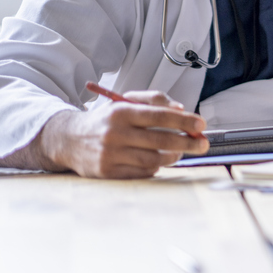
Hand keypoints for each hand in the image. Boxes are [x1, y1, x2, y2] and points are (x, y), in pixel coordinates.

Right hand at [37, 92, 207, 178]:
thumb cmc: (106, 119)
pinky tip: (157, 160)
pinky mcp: (107, 173)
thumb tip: (181, 109)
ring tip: (180, 151)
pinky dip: (155, 166)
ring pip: (154, 159)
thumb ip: (154, 100)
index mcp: (120, 112)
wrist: (68, 139)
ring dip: (174, 156)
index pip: (159, 116)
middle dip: (188, 142)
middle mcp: (114, 133)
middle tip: (204, 144)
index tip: (201, 124)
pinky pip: (142, 172)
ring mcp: (110, 155)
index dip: (184, 121)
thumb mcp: (125, 101)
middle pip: (161, 140)